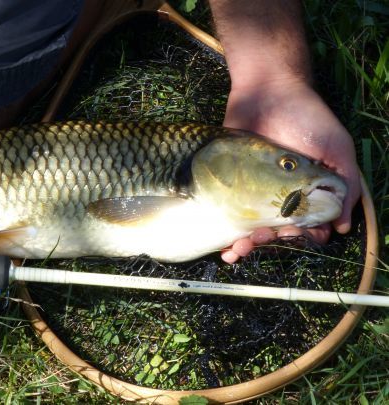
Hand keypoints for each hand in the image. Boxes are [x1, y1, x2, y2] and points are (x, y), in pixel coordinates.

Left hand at [220, 79, 360, 262]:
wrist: (266, 90)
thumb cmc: (307, 117)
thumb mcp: (337, 148)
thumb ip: (346, 185)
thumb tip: (342, 226)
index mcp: (308, 192)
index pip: (309, 227)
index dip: (302, 237)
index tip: (291, 234)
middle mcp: (282, 196)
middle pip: (277, 233)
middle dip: (270, 241)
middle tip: (259, 237)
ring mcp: (256, 192)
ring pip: (252, 229)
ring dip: (247, 245)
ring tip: (237, 249)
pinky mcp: (232, 186)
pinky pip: (229, 216)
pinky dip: (227, 236)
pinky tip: (224, 249)